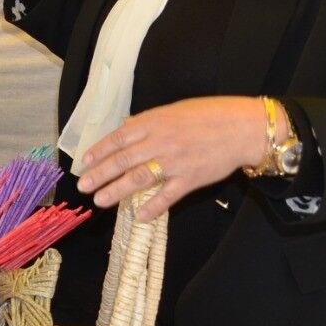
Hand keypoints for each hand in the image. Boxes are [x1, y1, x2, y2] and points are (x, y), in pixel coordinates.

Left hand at [76, 96, 270, 220]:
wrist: (242, 128)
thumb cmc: (208, 115)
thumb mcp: (172, 110)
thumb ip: (147, 122)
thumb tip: (124, 128)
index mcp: (153, 122)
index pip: (118, 138)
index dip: (100, 151)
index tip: (85, 162)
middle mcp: (160, 141)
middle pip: (123, 160)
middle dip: (100, 174)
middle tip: (83, 185)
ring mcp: (175, 161)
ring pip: (139, 178)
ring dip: (117, 190)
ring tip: (100, 200)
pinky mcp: (192, 178)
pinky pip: (168, 195)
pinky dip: (152, 206)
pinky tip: (139, 215)